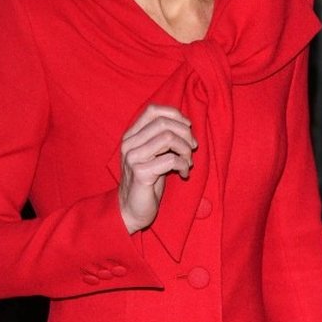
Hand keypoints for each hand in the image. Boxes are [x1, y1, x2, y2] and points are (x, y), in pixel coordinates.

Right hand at [118, 104, 196, 234]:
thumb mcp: (154, 155)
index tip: (188, 127)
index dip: (174, 114)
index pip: (152, 110)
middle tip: (192, 148)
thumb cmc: (147, 182)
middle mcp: (129, 144)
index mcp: (131, 136)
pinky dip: (183, 165)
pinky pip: (170, 160)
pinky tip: (184, 174)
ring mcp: (133, 158)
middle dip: (185, 133)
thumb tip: (186, 126)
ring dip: (185, 150)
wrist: (131, 210)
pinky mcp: (140, 173)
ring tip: (188, 162)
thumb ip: (162, 139)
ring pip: (168, 138)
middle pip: (163, 123)